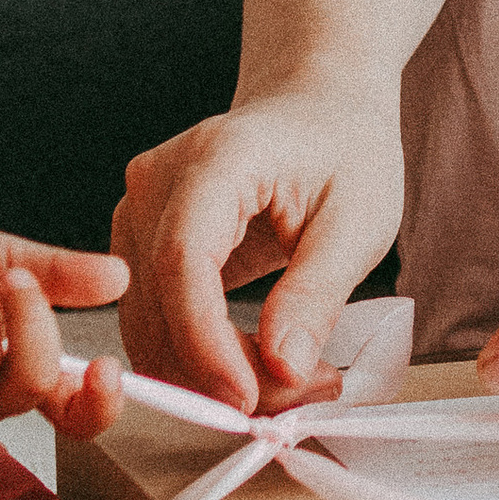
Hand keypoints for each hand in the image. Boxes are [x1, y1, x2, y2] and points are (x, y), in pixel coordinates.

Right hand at [110, 96, 404, 411]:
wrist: (318, 102)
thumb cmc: (344, 146)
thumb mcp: (359, 219)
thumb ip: (316, 294)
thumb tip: (281, 367)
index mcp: (217, 158)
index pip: (183, 259)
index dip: (206, 341)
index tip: (248, 398)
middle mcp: (158, 180)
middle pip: (161, 301)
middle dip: (221, 371)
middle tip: (301, 395)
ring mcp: (139, 209)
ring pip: (148, 322)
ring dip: (210, 373)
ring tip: (292, 380)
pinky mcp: (141, 239)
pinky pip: (154, 316)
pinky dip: (199, 355)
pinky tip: (257, 364)